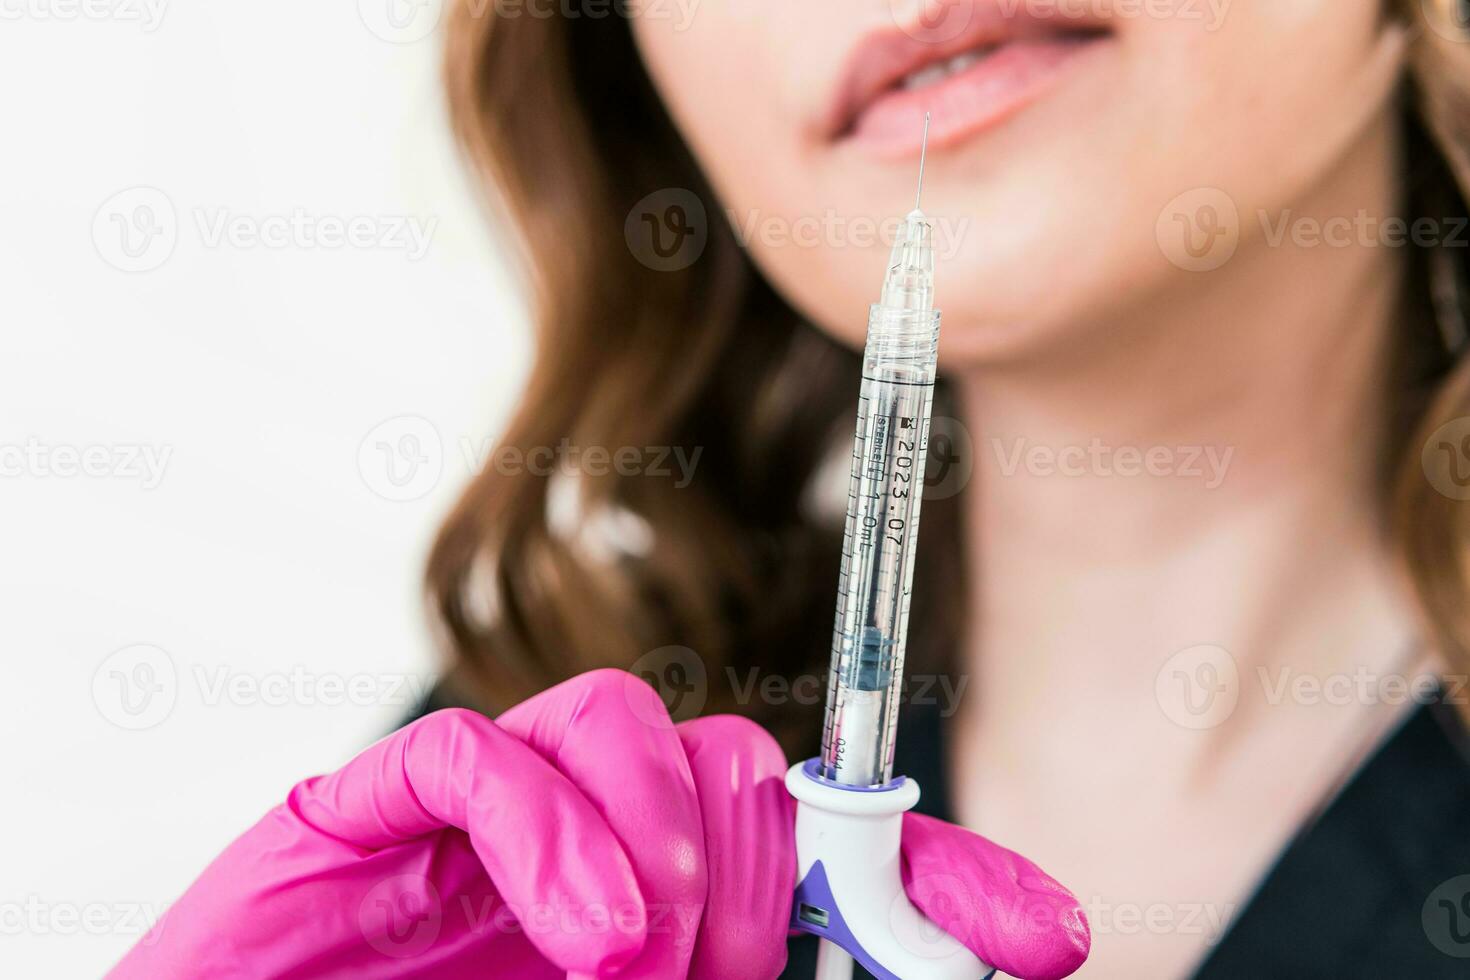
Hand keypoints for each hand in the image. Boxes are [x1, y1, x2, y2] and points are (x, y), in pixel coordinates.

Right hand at [110, 669, 1088, 978]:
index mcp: (648, 917)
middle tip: (730, 976)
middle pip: (729, 762)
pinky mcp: (352, 816)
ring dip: (668, 851)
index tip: (1038, 937)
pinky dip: (555, 833)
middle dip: (767, 870)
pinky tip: (589, 932)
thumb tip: (897, 977)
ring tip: (641, 967)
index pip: (817, 853)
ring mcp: (464, 821)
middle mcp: (573, 847)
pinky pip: (474, 757)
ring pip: (619, 721)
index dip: (931, 879)